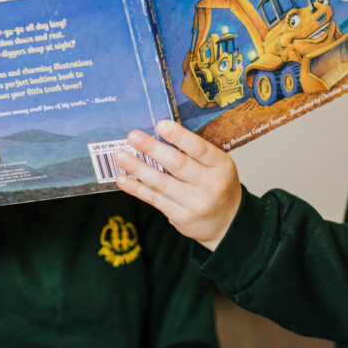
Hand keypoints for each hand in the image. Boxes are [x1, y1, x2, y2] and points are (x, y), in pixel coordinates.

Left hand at [114, 120, 241, 250]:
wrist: (227, 223)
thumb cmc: (219, 185)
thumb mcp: (218, 166)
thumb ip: (196, 153)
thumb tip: (161, 132)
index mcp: (222, 166)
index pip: (200, 149)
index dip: (179, 136)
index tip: (160, 124)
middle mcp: (210, 185)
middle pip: (177, 164)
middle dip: (152, 148)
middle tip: (133, 136)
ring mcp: (195, 203)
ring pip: (161, 183)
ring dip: (137, 168)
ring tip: (120, 155)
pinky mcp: (180, 217)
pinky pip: (154, 199)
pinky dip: (136, 188)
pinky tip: (123, 179)